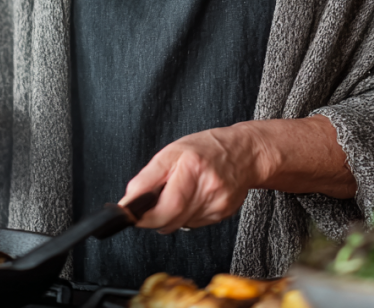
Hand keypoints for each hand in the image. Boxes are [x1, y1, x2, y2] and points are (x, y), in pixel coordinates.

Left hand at [120, 116, 355, 232]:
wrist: (244, 152)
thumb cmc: (205, 148)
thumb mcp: (171, 152)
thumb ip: (148, 177)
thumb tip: (128, 200)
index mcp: (191, 166)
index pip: (165, 205)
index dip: (144, 216)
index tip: (132, 214)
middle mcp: (207, 186)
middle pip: (171, 220)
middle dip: (154, 218)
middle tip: (150, 205)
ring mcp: (218, 203)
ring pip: (181, 225)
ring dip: (171, 216)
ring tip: (178, 193)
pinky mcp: (223, 214)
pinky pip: (194, 224)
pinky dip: (186, 216)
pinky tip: (193, 198)